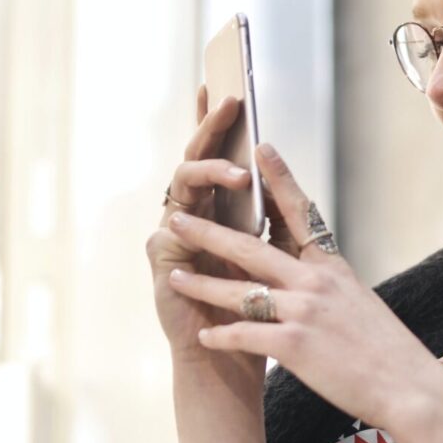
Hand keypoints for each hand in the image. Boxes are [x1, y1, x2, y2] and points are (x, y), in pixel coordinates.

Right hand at [147, 84, 258, 357]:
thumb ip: (272, 210)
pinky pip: (171, 229)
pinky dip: (191, 221)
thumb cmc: (256, 308)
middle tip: (232, 100)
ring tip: (240, 173)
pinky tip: (204, 214)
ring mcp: (173, 235)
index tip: (228, 82)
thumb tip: (279, 163)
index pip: (217, 154)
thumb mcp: (273, 251)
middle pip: (197, 157)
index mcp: (218, 209)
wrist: (232, 360)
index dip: (217, 120)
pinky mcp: (163, 262)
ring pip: (183, 184)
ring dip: (210, 171)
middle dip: (212, 127)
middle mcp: (191, 215)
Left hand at [162, 141, 442, 431]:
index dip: (279, 179)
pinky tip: (204, 337)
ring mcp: (304, 311)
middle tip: (178, 217)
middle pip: (250, 249)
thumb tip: (312, 277)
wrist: (408, 386)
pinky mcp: (294, 346)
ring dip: (202, 285)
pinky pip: (245, 335)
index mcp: (333, 267)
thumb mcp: (360, 302)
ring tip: (174, 277)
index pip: (300, 213)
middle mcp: (315, 281)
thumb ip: (330, 285)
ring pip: (239, 291)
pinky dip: (221, 336)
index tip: (260, 147)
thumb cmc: (388, 350)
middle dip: (209, 232)